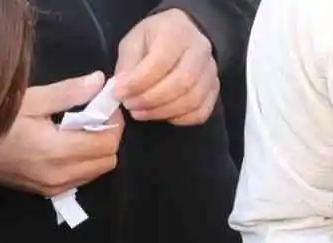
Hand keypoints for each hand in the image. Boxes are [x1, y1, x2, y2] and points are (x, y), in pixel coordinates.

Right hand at [0, 73, 124, 196]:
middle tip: (95, 116)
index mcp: (58, 150)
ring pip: (98, 171)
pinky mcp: (49, 192)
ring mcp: (55, 187)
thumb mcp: (33, 99)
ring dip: (98, 151)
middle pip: (108, 160)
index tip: (104, 105)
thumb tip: (100, 82)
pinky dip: (85, 162)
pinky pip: (82, 178)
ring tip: (81, 130)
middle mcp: (61, 174)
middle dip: (108, 136)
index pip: (107, 142)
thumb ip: (69, 92)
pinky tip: (70, 145)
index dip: (113, 122)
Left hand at [114, 10, 219, 125]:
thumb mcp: (134, 42)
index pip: (160, 62)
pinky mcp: (214, 89)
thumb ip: (127, 65)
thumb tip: (121, 90)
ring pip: (191, 100)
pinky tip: (162, 114)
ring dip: (162, 112)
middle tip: (130, 106)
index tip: (118, 93)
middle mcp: (200, 50)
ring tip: (141, 112)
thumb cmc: (154, 39)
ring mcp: (210, 71)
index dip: (137, 82)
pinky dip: (179, 119)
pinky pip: (200, 112)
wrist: (182, 35)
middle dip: (150, 100)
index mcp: (177, 32)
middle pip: (180, 83)